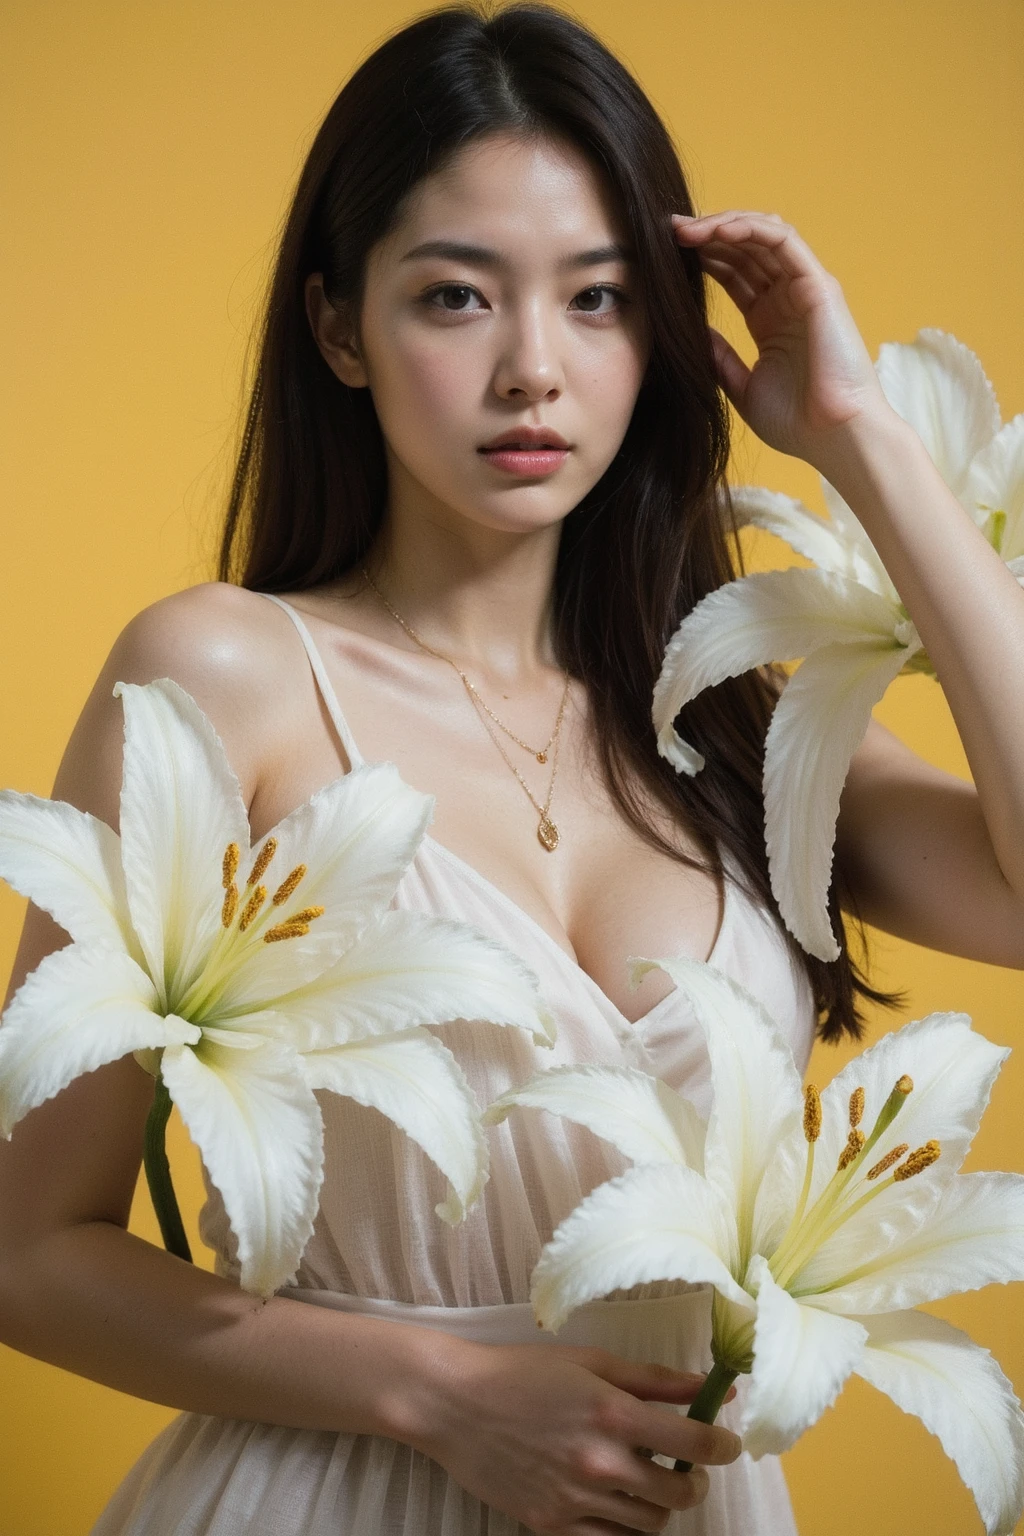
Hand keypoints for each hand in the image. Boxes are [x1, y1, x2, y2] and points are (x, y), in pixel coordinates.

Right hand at [414, 1339, 740, 1533]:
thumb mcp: (591, 1362)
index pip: (694, 1445)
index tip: (727, 1444)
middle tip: (684, 1466)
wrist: (454, 1404)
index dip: (722, 1447)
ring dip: (659, 1506)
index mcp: (612, 1413)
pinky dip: (622, 1525)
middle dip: (693, 1482)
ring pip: (648, 1524)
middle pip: (677, 1494)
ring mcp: (574, 1500)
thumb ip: (655, 1379)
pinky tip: (613, 1500)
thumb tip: (711, 1387)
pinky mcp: (550, 1526)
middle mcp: (599, 1463)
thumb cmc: (522, 1372)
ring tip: (646, 1481)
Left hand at [673, 209, 892, 467]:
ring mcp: (804, 288)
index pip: (734, 271)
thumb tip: (692, 334)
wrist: (834, 440)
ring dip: (723, 224)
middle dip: (706, 234)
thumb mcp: (743, 389)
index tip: (663, 253)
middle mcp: (787, 298)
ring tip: (686, 230)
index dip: (702, 256)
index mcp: (769, 319)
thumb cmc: (798, 423)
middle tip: (668, 232)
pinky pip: (785, 241)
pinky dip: (752, 229)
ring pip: (763, 235)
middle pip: (745, 247)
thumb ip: (720, 359)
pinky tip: (719, 231)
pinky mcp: (818, 286)